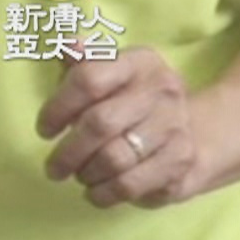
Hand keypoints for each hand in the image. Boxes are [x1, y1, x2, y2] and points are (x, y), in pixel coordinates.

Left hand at [38, 45, 202, 208]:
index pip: (89, 79)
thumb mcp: (106, 74)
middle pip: (99, 124)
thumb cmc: (128, 102)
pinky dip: (102, 194)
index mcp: (139, 62)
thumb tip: (65, 45)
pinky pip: (128, 185)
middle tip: (54, 167)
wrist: (194, 134)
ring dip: (85, 173)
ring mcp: (175, 126)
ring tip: (80, 174)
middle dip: (67, 151)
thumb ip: (80, 61)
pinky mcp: (180, 162)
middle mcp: (162, 90)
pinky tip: (95, 190)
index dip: (58, 107)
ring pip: (113, 159)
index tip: (45, 129)